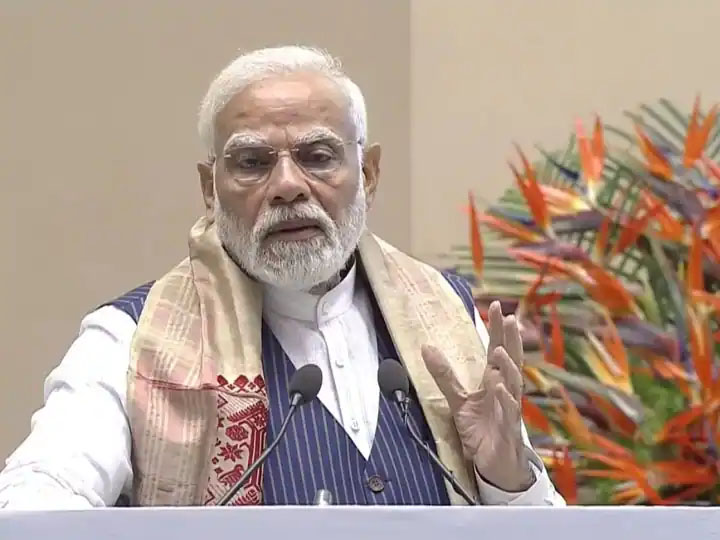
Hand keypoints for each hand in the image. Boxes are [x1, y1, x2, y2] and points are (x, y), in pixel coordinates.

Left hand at [422, 301, 533, 491]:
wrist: (494, 464)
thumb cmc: (481, 430)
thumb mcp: (457, 400)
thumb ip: (444, 375)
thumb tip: (426, 347)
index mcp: (495, 381)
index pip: (498, 349)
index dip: (497, 329)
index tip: (494, 306)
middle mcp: (505, 390)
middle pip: (510, 360)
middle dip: (510, 340)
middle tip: (509, 318)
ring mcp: (509, 408)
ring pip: (512, 384)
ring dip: (507, 367)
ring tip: (500, 351)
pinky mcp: (508, 428)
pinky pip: (509, 412)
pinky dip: (505, 399)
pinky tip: (500, 387)